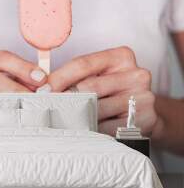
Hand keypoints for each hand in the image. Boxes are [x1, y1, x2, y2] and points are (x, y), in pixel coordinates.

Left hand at [45, 46, 159, 136]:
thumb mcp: (97, 74)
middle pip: (88, 88)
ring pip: (96, 110)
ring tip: (59, 120)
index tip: (42, 90)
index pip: (83, 64)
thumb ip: (74, 75)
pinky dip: (90, 130)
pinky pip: (107, 128)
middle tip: (45, 108)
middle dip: (63, 99)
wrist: (143, 111)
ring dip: (74, 116)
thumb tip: (42, 86)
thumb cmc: (111, 89)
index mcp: (121, 56)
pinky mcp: (145, 120)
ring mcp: (142, 98)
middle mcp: (135, 75)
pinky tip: (80, 131)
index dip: (59, 77)